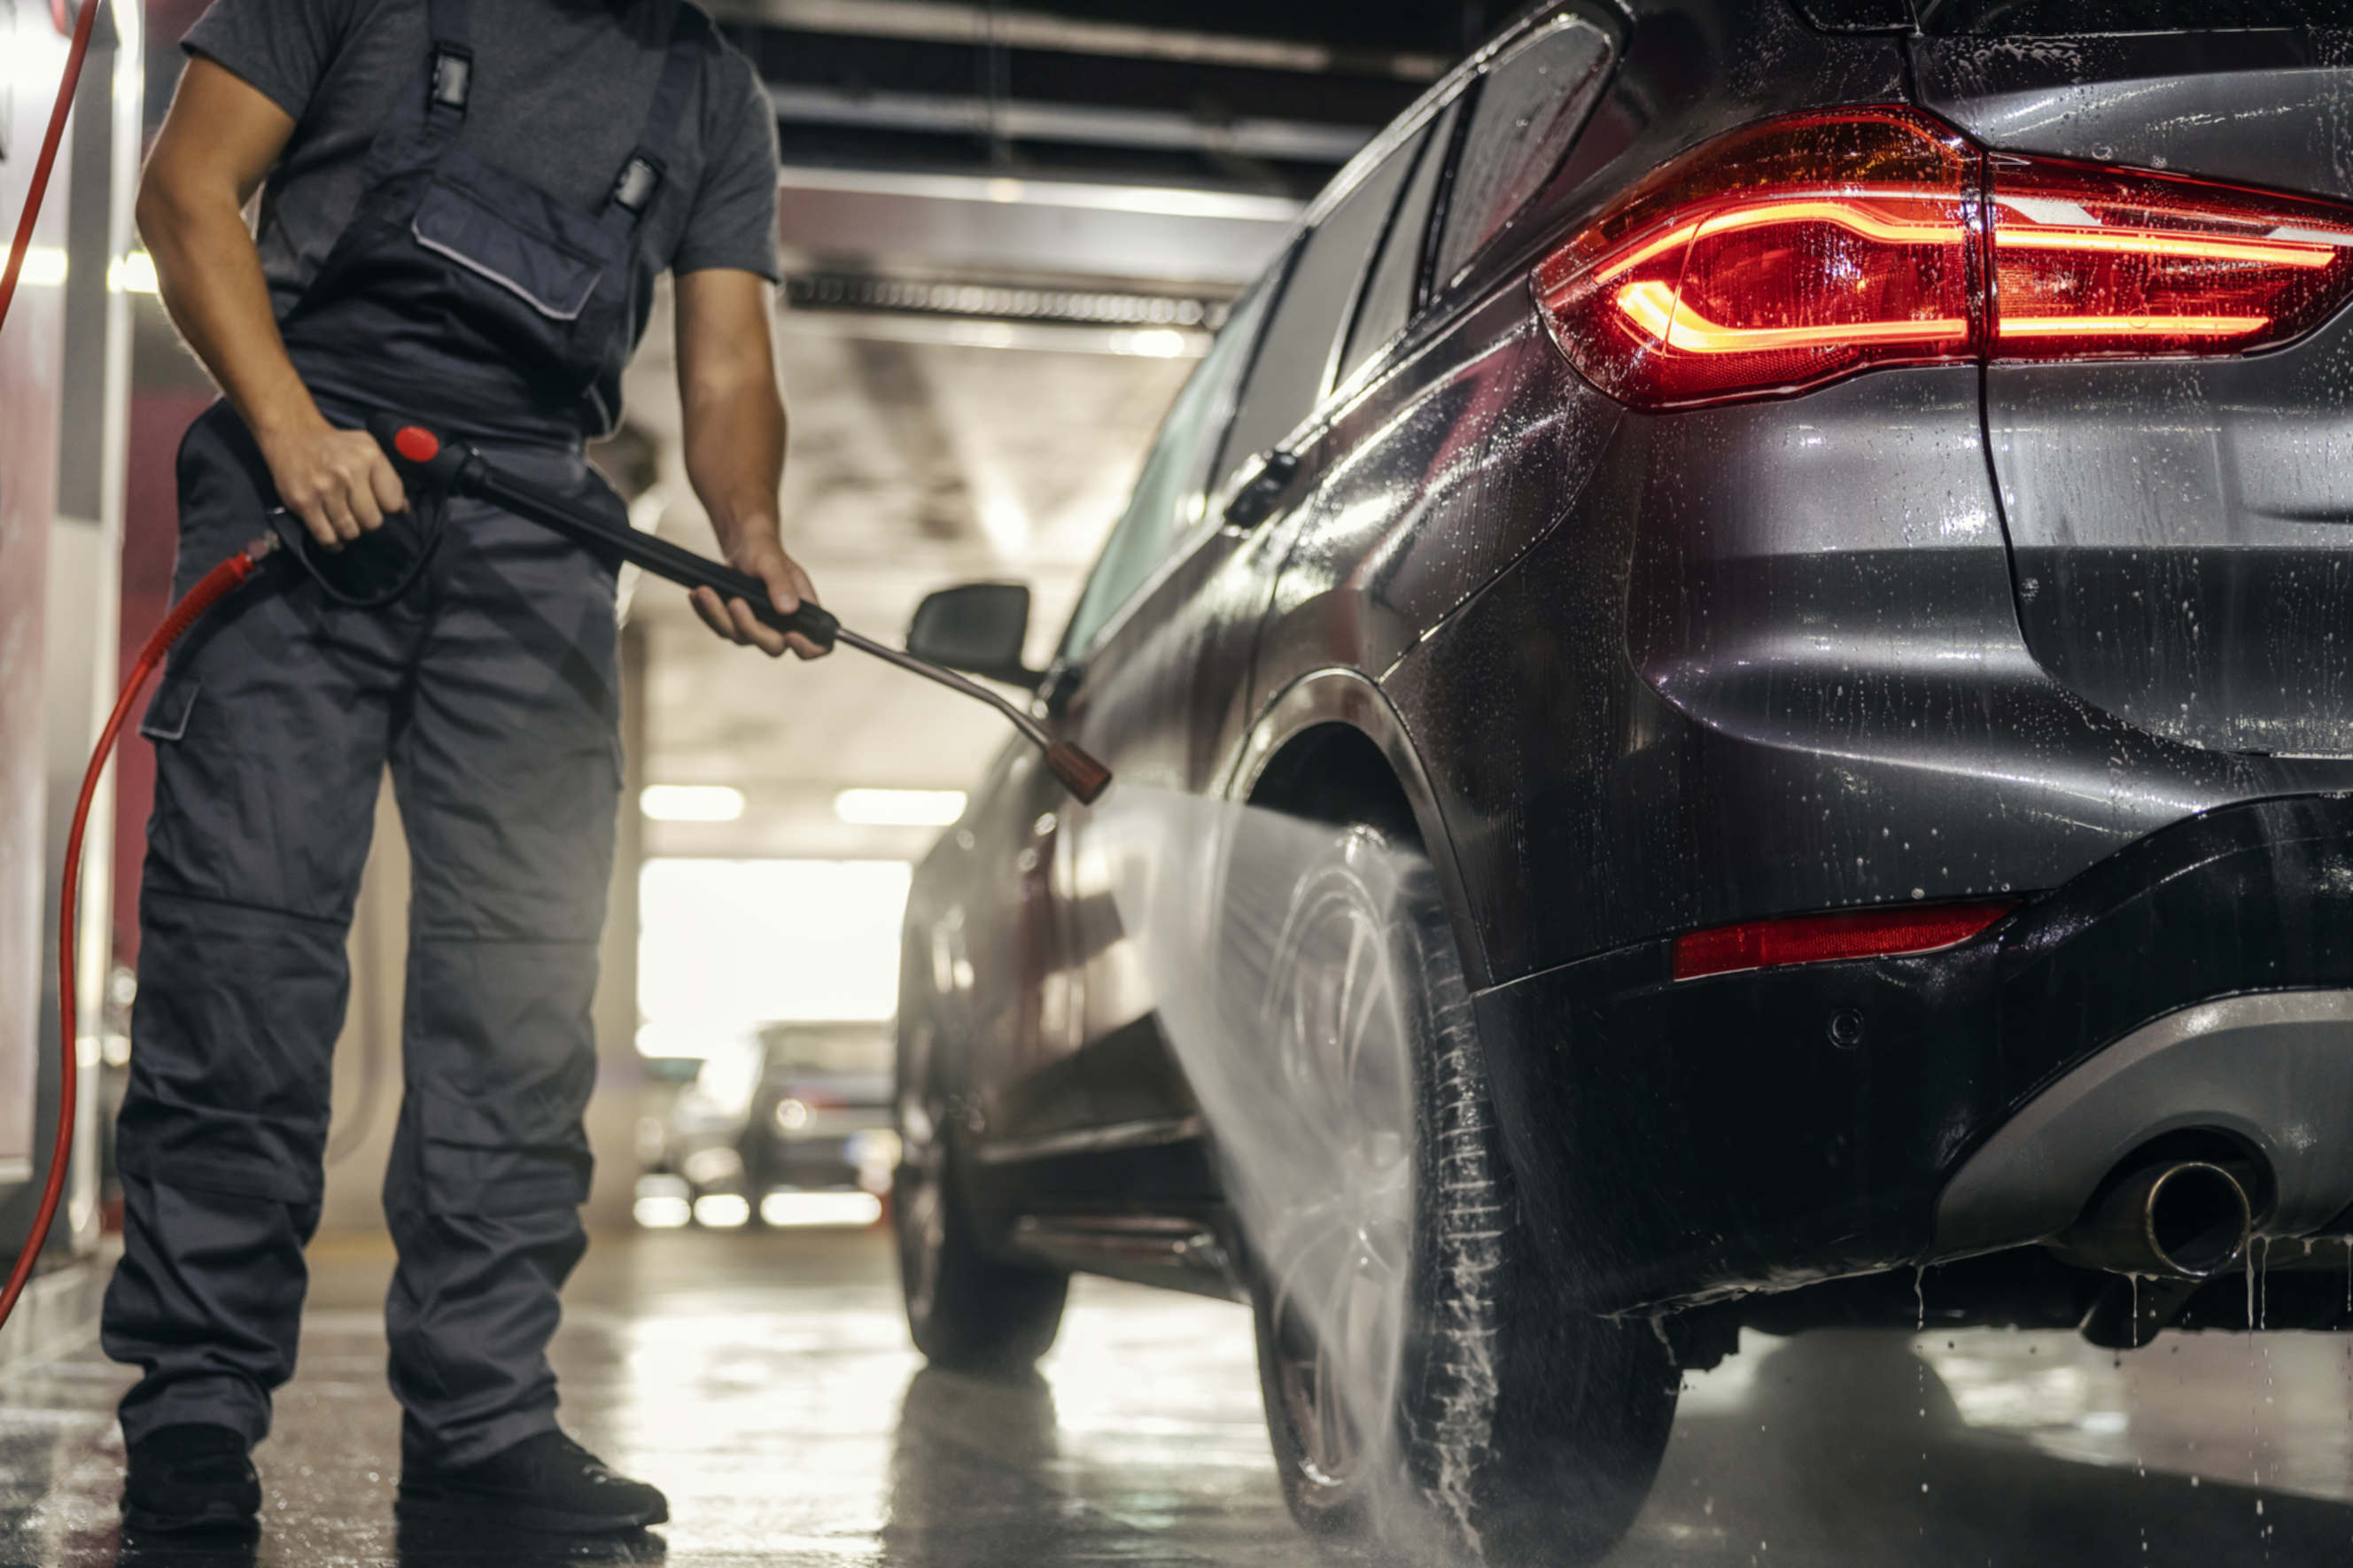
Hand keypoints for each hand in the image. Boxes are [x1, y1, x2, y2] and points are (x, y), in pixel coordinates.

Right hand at [255, 416, 406, 548]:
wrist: (292, 434)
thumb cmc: (335, 446)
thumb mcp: (367, 450)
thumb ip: (388, 478)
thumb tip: (404, 510)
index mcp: (370, 457)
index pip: (393, 503)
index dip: (386, 509)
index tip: (377, 506)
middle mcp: (349, 472)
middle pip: (372, 522)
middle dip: (367, 523)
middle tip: (358, 515)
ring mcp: (325, 488)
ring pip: (350, 532)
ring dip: (349, 533)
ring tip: (345, 524)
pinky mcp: (303, 501)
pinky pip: (326, 537)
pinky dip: (332, 543)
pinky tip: (334, 539)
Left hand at [692, 526, 827, 659]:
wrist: (744, 545)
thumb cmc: (764, 550)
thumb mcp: (771, 561)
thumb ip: (780, 583)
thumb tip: (788, 610)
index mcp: (804, 611)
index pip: (818, 644)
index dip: (808, 648)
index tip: (790, 635)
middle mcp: (784, 626)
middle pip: (773, 646)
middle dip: (750, 627)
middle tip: (735, 601)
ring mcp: (760, 628)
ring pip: (740, 637)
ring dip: (720, 616)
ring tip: (705, 591)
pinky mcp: (737, 625)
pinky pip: (721, 628)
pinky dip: (707, 613)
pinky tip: (697, 595)